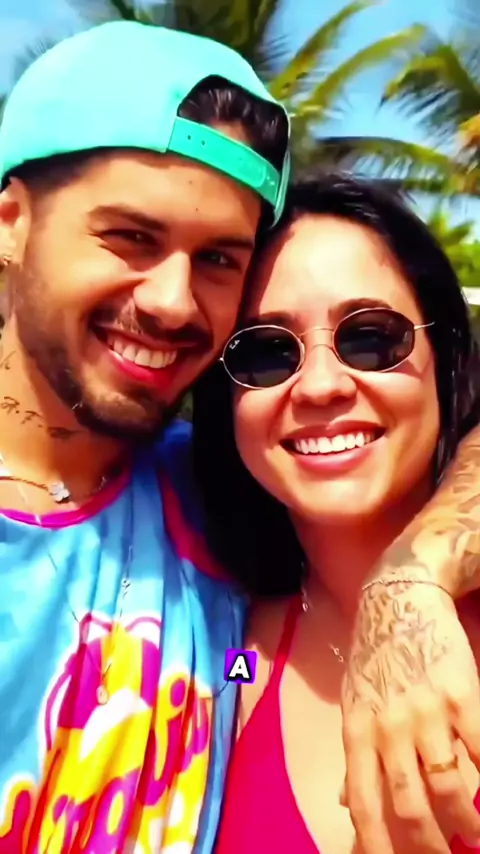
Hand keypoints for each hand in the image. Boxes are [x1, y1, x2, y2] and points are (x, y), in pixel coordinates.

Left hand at [341, 581, 479, 853]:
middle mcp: (390, 728)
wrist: (399, 601)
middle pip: (411, 806)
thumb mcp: (352, 702)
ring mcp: (427, 713)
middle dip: (433, 845)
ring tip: (477, 837)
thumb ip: (356, 753)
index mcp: (357, 732)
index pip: (364, 804)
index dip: (377, 847)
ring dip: (470, 823)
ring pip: (452, 787)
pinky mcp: (462, 696)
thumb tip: (347, 803)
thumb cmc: (374, 656)